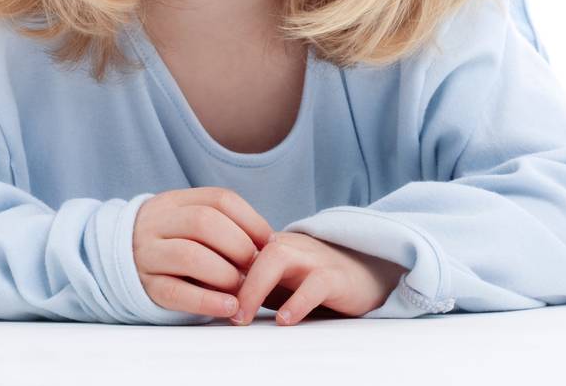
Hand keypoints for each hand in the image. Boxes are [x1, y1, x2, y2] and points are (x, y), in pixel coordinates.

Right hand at [132, 187, 275, 317]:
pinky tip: (228, 306)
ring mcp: (147, 253)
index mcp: (174, 202)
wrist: (116, 258)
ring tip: (243, 287)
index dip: (251, 219)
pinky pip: (176, 292)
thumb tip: (267, 244)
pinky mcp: (146, 286)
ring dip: (225, 273)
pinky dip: (207, 301)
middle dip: (239, 245)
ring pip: (190, 255)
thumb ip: (221, 224)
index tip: (269, 241)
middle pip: (204, 222)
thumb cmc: (170, 241)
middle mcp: (157, 222)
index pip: (219, 199)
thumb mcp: (187, 220)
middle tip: (256, 266)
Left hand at [227, 231, 406, 325]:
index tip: (199, 294)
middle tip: (222, 310)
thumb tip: (210, 302)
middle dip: (232, 278)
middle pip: (252, 247)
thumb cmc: (313, 282)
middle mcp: (290, 246)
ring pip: (278, 258)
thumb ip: (249, 287)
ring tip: (243, 316)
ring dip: (255, 287)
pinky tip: (284, 320)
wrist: (366, 276)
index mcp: (272, 245)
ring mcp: (313, 258)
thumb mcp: (278, 284)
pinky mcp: (336, 277)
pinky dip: (298, 302)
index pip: (237, 247)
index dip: (216, 268)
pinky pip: (316, 283)